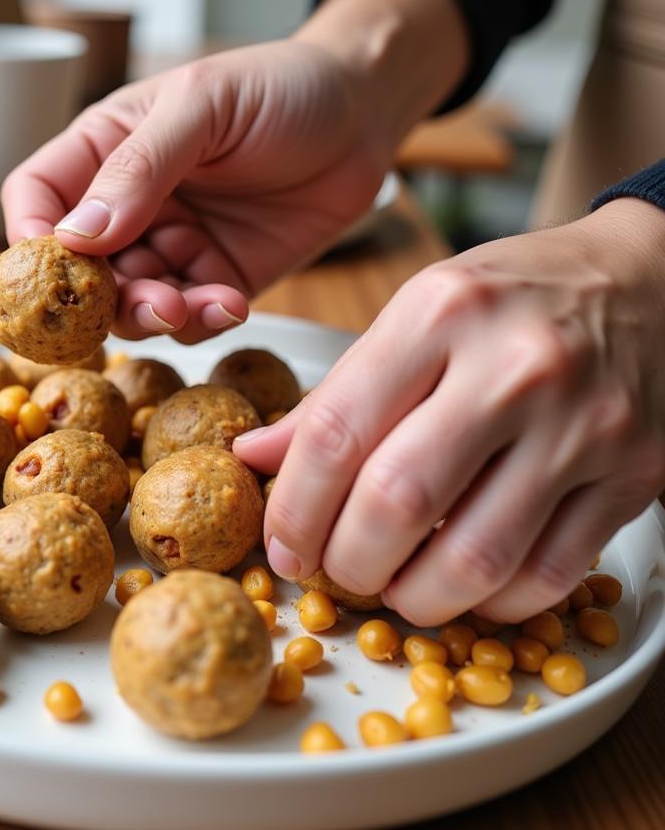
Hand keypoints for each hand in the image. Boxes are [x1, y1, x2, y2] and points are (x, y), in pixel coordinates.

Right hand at [2, 39, 386, 342]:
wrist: (364, 114)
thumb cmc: (281, 87)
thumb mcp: (204, 105)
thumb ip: (139, 167)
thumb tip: (76, 235)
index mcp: (107, 148)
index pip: (38, 195)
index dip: (32, 235)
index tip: (49, 271)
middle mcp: (132, 203)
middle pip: (82, 266)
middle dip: (102, 294)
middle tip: (142, 300)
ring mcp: (174, 244)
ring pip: (132, 302)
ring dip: (152, 314)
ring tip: (186, 306)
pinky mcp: (218, 277)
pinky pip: (192, 317)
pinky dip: (202, 319)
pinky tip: (231, 302)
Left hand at [235, 198, 664, 624]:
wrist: (649, 280)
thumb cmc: (516, 296)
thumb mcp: (416, 313)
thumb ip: (337, 393)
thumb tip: (256, 456)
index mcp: (440, 313)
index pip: (335, 432)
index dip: (293, 508)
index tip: (283, 544)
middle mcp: (513, 367)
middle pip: (397, 503)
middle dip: (345, 562)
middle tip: (332, 569)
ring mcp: (582, 426)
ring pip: (473, 558)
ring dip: (414, 596)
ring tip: (392, 585)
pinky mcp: (634, 475)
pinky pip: (547, 576)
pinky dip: (490, 602)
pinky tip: (463, 583)